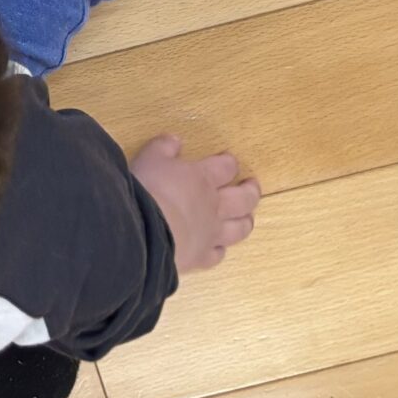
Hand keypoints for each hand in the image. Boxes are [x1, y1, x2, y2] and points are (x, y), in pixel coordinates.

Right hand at [131, 135, 260, 270]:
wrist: (145, 230)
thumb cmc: (148, 188)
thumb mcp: (150, 158)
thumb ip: (163, 147)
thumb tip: (175, 141)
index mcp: (203, 178)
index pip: (225, 167)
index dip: (229, 162)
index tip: (230, 159)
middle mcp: (214, 206)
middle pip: (243, 199)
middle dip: (250, 192)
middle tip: (253, 186)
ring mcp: (211, 233)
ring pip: (239, 229)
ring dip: (245, 222)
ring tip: (247, 217)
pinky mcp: (201, 256)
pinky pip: (218, 254)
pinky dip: (220, 249)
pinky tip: (219, 247)